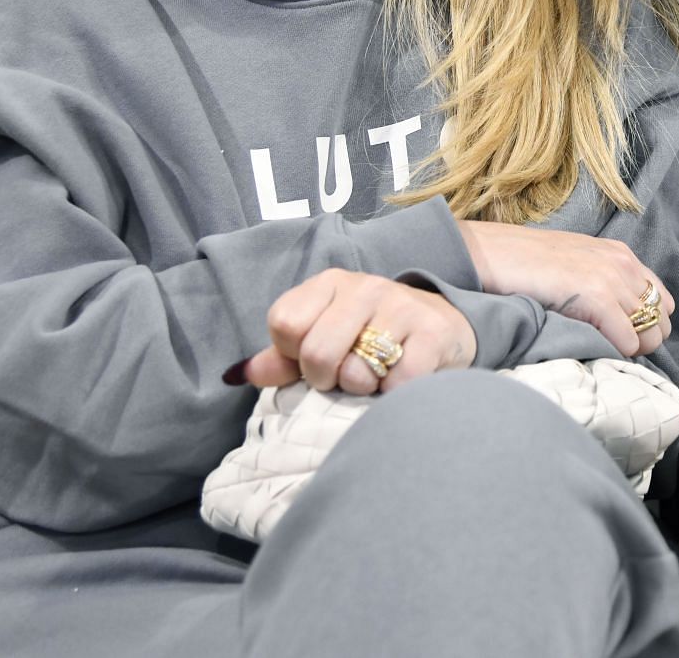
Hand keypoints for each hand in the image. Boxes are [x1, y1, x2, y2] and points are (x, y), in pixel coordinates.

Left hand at [237, 269, 475, 395]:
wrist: (442, 326)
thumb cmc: (371, 337)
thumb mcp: (324, 337)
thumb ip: (282, 359)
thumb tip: (236, 375)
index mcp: (329, 283)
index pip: (284, 323)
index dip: (293, 355)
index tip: (312, 359)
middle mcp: (364, 287)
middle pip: (316, 353)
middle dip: (326, 379)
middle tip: (344, 375)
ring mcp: (401, 306)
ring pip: (355, 372)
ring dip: (362, 389)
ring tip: (376, 376)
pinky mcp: (433, 332)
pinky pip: (397, 382)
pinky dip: (394, 394)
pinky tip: (402, 380)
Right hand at [459, 221, 673, 357]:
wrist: (494, 254)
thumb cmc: (526, 264)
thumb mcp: (576, 263)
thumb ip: (602, 281)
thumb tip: (619, 316)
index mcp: (622, 255)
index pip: (662, 299)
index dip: (646, 322)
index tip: (623, 334)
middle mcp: (624, 265)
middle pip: (661, 320)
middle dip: (643, 340)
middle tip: (612, 347)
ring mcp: (612, 280)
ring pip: (650, 334)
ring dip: (630, 349)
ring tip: (601, 347)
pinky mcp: (598, 297)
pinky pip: (628, 341)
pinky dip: (615, 351)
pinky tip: (591, 344)